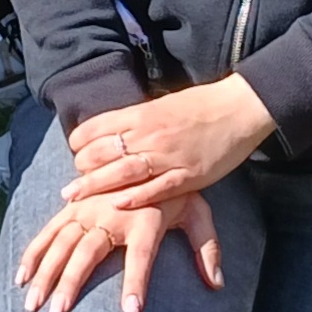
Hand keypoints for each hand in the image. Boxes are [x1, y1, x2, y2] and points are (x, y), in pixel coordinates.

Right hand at [17, 190, 223, 311]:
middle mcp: (112, 212)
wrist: (152, 143)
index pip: (142, 255)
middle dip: (71, 283)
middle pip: (88, 252)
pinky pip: (49, 230)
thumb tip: (216, 285)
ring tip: (33, 304)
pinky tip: (21, 278)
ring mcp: (88, 207)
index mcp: (146, 216)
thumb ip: (208, 247)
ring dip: (45, 273)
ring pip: (61, 243)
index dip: (136, 283)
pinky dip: (33, 253)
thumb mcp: (197, 210)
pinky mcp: (73, 206)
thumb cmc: (177, 187)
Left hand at [59, 76, 273, 214]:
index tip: (75, 154)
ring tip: (74, 197)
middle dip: (82, 169)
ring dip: (95, 185)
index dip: (79, 143)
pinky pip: (156, 188)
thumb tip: (111, 131)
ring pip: (122, 171)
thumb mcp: (163, 105)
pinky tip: (117, 205)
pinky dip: (135, 197)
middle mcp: (150, 134)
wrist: (239, 108)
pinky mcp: (188, 174)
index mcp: (142, 114)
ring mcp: (168, 155)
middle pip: (103, 152)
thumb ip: (137, 120)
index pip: (97, 128)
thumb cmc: (201, 106)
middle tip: (71, 184)